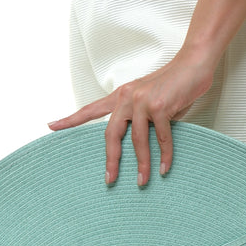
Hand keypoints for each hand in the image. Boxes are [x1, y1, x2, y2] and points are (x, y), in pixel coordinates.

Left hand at [47, 46, 215, 185]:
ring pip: (137, 141)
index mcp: (121, 96)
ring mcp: (143, 101)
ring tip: (142, 182)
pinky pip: (162, 138)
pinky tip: (164, 169)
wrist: (193, 64)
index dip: (71, 120)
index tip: (51, 127)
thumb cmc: (173, 85)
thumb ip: (140, 118)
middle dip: (111, 159)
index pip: (91, 110)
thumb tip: (139, 144)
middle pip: (111, 134)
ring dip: (141, 164)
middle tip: (109, 179)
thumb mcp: (149, 100)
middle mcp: (127, 97)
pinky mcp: (160, 106)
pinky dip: (164, 156)